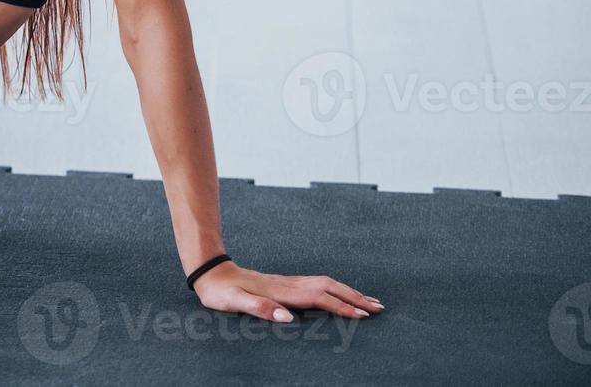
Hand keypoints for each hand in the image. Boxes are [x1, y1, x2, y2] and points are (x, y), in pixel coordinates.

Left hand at [191, 262, 383, 321]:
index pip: (319, 298)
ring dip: (348, 291)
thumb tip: (287, 317)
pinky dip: (334, 290)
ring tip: (368, 301)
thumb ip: (259, 308)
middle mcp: (288, 284)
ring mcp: (287, 282)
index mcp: (282, 291)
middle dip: (355, 297)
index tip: (363, 315)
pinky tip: (338, 295)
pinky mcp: (283, 284)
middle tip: (379, 307)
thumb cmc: (221, 291)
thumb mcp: (235, 302)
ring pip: (325, 284)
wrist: (211, 273)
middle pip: (329, 287)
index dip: (341, 306)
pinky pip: (316, 286)